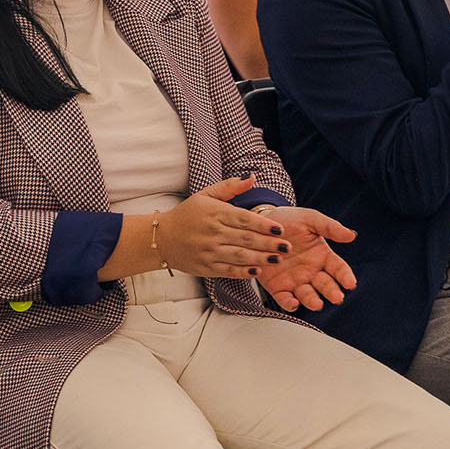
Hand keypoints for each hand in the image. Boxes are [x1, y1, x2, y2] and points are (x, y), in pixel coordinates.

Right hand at [154, 175, 290, 278]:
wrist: (162, 238)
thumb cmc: (187, 215)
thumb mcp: (205, 195)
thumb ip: (230, 187)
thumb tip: (251, 176)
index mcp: (214, 213)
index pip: (244, 219)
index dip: (263, 225)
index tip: (280, 229)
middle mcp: (212, 232)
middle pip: (246, 239)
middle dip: (268, 244)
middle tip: (287, 247)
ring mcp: (209, 251)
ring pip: (240, 256)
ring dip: (261, 259)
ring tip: (278, 260)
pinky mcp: (206, 267)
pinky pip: (228, 270)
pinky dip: (243, 272)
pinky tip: (257, 271)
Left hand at [254, 207, 357, 311]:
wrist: (260, 224)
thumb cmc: (288, 221)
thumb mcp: (309, 219)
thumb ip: (329, 227)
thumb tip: (351, 235)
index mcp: (322, 256)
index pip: (338, 269)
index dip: (345, 276)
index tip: (350, 283)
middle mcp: (311, 272)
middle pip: (325, 285)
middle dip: (332, 292)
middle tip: (337, 297)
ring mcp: (295, 281)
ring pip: (307, 295)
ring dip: (312, 301)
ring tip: (317, 303)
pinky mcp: (277, 287)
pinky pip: (284, 298)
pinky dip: (288, 303)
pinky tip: (293, 302)